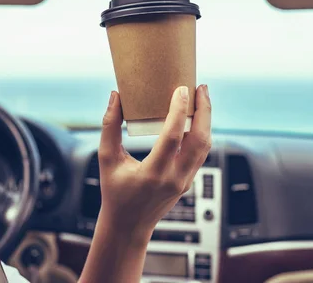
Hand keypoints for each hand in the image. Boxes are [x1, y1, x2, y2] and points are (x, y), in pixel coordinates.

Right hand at [97, 85, 211, 242]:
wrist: (128, 224)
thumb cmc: (115, 191)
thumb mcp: (106, 158)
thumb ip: (109, 126)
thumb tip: (116, 96)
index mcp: (153, 173)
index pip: (173, 137)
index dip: (179, 111)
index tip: (182, 90)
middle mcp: (174, 178)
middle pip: (200, 140)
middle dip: (204, 111)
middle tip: (200, 88)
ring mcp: (185, 181)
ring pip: (205, 146)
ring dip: (207, 120)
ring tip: (201, 98)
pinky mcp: (188, 181)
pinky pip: (201, 153)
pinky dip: (202, 133)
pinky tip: (197, 118)